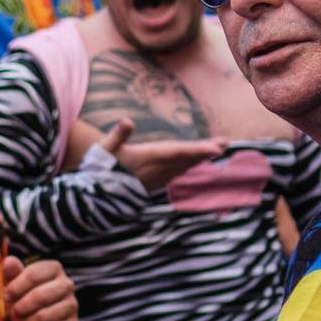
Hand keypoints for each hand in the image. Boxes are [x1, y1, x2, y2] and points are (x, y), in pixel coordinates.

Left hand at [3, 256, 77, 320]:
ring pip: (45, 316)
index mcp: (53, 268)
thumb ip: (11, 273)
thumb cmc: (20, 298)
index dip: (16, 287)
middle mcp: (67, 284)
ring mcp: (72, 305)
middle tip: (15, 311)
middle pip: (40, 295)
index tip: (7, 295)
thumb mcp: (12, 284)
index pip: (33, 275)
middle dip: (22, 306)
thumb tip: (9, 261)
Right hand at [100, 119, 226, 191]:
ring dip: (199, 158)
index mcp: (147, 158)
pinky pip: (175, 173)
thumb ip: (118, 135)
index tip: (217, 149)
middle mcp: (156, 169)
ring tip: (214, 149)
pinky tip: (191, 163)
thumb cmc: (98, 170)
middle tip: (226, 142)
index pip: (178, 152)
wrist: (94, 199)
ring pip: (182, 167)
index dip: (198, 150)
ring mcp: (155, 178)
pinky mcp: (152, 183)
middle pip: (186, 159)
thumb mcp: (104, 150)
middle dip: (206, 151)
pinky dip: (187, 166)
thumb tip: (128, 121)